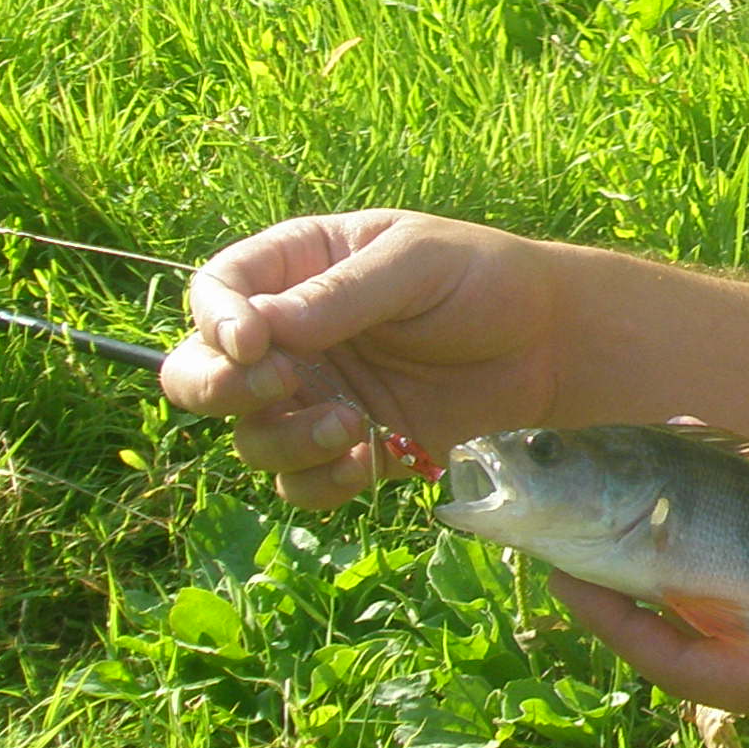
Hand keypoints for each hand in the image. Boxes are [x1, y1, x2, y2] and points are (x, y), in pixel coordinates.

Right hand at [158, 210, 565, 509]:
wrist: (548, 343)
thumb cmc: (483, 278)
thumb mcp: (416, 265)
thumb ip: (342, 296)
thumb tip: (263, 330)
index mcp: (298, 268)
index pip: (217, 290)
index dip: (217, 320)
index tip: (253, 344)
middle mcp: (290, 337)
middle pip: (200, 374)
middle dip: (220, 390)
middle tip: (278, 388)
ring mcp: (315, 396)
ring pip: (251, 438)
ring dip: (285, 442)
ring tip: (351, 426)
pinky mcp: (349, 446)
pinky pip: (301, 482)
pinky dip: (321, 482)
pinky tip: (369, 461)